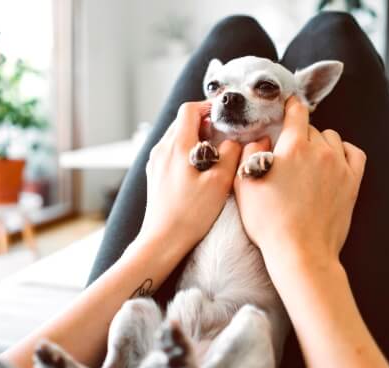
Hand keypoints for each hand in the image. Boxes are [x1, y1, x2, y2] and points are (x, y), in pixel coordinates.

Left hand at [139, 101, 241, 254]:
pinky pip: (170, 152)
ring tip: (213, 153)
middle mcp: (161, 149)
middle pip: (182, 121)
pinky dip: (185, 151)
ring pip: (175, 137)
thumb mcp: (220, 181)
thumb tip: (234, 140)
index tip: (225, 116)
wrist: (163, 239)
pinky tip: (198, 169)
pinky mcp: (154, 175)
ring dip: (194, 138)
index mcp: (177, 145)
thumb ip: (231, 153)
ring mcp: (155, 162)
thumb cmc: (191, 213)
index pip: (189, 110)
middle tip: (223, 135)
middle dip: (204, 123)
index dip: (208, 107)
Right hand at [234, 97, 365, 264]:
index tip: (286, 106)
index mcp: (292, 146)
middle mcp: (319, 150)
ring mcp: (339, 166)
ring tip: (309, 160)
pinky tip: (334, 160)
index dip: (289, 106)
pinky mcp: (352, 182)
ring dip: (321, 143)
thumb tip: (261, 137)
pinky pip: (354, 153)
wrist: (301, 251)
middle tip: (288, 151)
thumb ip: (249, 153)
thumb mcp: (244, 185)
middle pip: (311, 128)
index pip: (296, 111)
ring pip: (332, 139)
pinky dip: (344, 152)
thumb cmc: (269, 222)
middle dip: (299, 134)